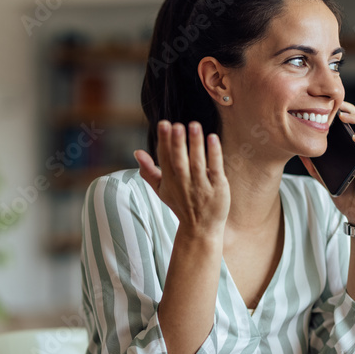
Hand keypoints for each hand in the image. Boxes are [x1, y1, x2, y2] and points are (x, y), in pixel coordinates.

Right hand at [134, 120, 229, 236]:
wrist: (201, 229)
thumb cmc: (181, 204)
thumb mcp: (162, 190)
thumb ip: (148, 171)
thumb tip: (136, 152)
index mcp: (170, 181)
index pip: (165, 158)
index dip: (164, 141)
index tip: (164, 124)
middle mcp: (184, 183)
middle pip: (179, 161)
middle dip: (177, 143)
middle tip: (177, 125)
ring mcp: (201, 187)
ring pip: (197, 163)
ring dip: (196, 144)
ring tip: (194, 125)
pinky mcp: (218, 189)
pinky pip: (215, 169)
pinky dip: (214, 154)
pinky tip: (213, 138)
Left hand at [301, 101, 354, 228]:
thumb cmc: (345, 196)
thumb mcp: (325, 178)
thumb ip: (315, 166)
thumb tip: (299, 154)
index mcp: (354, 150)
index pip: (353, 125)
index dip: (346, 112)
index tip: (331, 104)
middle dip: (352, 111)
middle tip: (338, 104)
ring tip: (345, 117)